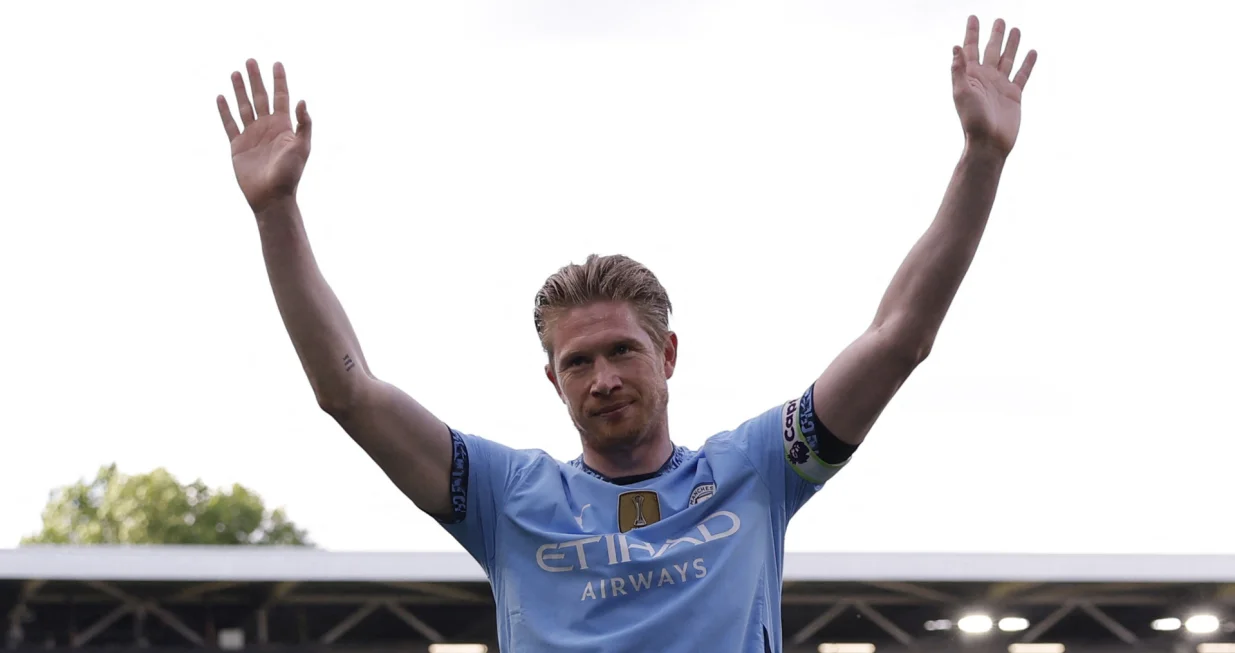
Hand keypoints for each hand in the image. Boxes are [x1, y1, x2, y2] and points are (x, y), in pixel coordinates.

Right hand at [217, 60, 311, 212]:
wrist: (271, 196)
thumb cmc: (289, 174)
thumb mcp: (302, 147)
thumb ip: (303, 124)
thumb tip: (302, 100)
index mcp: (283, 126)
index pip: (281, 97)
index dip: (279, 81)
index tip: (276, 63)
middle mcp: (267, 127)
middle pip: (260, 97)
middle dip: (256, 79)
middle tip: (250, 60)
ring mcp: (252, 135)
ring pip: (244, 107)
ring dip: (240, 90)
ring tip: (235, 73)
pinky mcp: (238, 145)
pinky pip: (229, 124)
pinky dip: (224, 111)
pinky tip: (221, 97)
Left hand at [951, 16, 1036, 156]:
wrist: (989, 142)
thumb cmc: (972, 120)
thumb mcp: (962, 93)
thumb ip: (959, 70)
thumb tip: (955, 47)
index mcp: (971, 76)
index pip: (971, 49)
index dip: (972, 33)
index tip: (973, 17)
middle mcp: (985, 78)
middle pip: (991, 50)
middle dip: (994, 35)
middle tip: (999, 19)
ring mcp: (1000, 86)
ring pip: (1007, 59)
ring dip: (1011, 44)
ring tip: (1016, 29)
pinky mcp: (1014, 95)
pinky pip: (1022, 74)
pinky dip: (1027, 63)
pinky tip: (1032, 52)